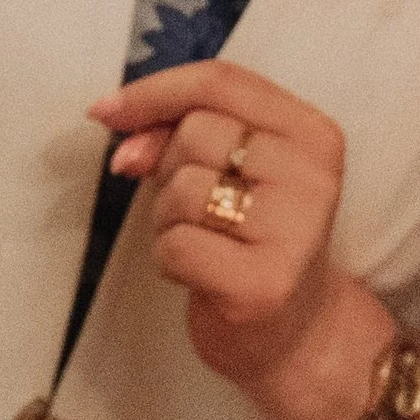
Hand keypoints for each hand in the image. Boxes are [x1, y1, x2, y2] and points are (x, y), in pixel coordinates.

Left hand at [92, 59, 375, 419]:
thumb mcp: (229, 171)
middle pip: (198, 133)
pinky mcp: (262, 285)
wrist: (297, 336)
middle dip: (170, 169)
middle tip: (196, 209)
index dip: (155, 91)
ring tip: (204, 243)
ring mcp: (293, 232)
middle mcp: (313, 177)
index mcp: (313, 135)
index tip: (106, 111)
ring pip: (182, 188)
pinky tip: (200, 275)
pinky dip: (168, 260)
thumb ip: (178, 133)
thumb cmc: (251, 244)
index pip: (223, 82)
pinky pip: (175, 245)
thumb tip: (117, 119)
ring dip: (168, 219)